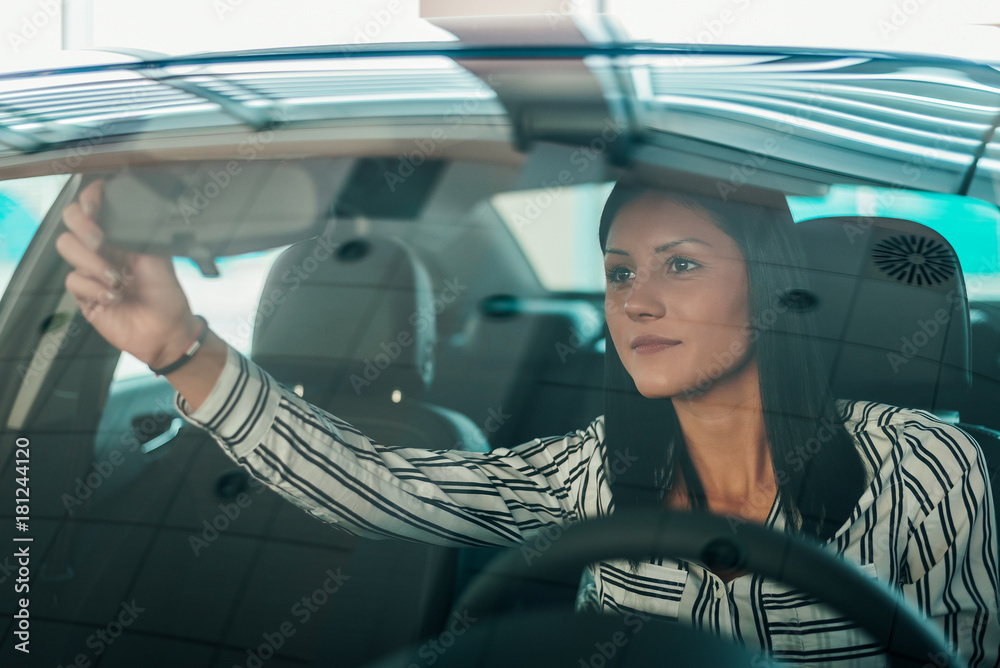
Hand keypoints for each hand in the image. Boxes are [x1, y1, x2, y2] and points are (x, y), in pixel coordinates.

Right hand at [56, 179, 203, 368]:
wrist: (165, 330)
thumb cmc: (166, 295)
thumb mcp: (158, 256)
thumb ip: (136, 233)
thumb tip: (117, 214)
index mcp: (121, 236)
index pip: (95, 207)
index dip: (88, 199)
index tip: (93, 206)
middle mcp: (103, 250)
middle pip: (71, 222)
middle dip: (83, 227)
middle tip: (101, 242)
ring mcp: (91, 271)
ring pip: (68, 248)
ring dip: (93, 262)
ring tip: (117, 279)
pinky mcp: (84, 294)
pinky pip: (73, 280)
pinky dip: (94, 287)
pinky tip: (113, 296)